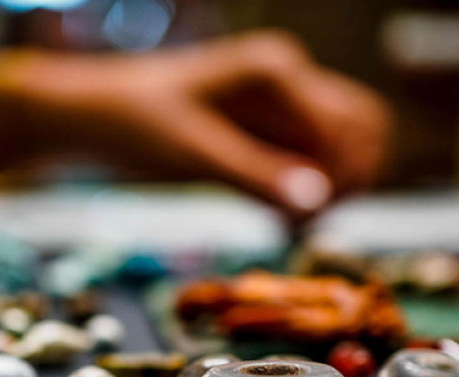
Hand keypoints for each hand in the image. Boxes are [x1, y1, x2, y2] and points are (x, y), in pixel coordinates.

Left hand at [0, 31, 392, 221]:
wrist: (97, 116)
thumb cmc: (136, 122)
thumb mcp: (193, 153)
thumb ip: (256, 174)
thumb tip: (316, 200)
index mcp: (277, 71)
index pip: (350, 125)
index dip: (342, 177)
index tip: (310, 220)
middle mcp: (290, 81)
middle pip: (361, 130)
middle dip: (347, 180)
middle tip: (305, 223)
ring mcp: (282, 105)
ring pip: (342, 149)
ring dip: (330, 190)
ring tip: (288, 224)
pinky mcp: (269, 132)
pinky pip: (310, 164)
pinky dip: (305, 194)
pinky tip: (276, 218)